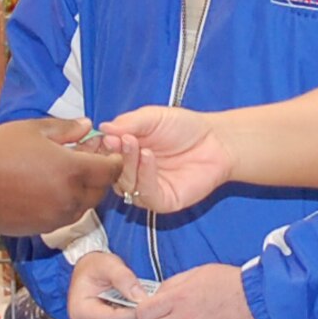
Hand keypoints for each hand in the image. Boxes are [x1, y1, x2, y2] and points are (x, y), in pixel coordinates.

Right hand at [0, 119, 123, 238]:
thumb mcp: (32, 130)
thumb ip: (66, 128)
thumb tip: (86, 126)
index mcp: (72, 170)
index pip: (110, 169)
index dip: (113, 159)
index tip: (106, 151)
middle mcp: (69, 198)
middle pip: (100, 190)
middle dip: (98, 175)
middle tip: (86, 159)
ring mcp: (56, 216)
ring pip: (84, 205)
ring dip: (82, 191)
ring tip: (65, 174)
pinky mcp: (42, 228)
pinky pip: (65, 216)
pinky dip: (65, 204)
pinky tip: (49, 189)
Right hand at [66, 251, 146, 318]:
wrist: (87, 276)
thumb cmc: (94, 269)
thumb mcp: (108, 264)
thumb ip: (123, 278)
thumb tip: (140, 297)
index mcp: (80, 312)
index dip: (137, 311)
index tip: (149, 300)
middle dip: (141, 318)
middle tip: (152, 304)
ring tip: (144, 308)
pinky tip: (138, 316)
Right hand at [100, 106, 234, 213]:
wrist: (216, 141)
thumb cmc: (186, 128)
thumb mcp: (153, 116)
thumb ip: (128, 122)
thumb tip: (103, 128)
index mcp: (126, 153)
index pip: (104, 155)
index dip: (101, 148)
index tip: (103, 136)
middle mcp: (133, 172)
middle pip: (110, 173)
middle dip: (113, 156)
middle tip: (120, 140)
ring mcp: (146, 188)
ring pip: (124, 186)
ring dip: (127, 165)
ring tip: (135, 145)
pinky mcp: (162, 201)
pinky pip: (145, 195)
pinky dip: (143, 176)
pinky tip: (148, 157)